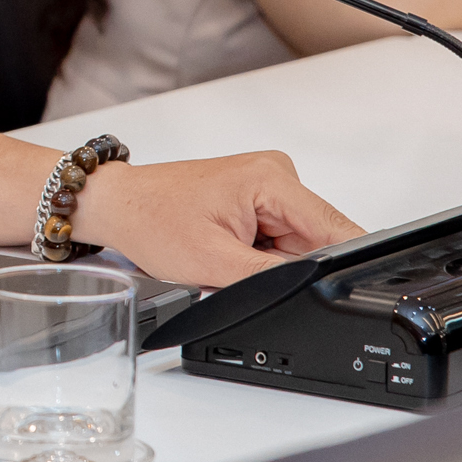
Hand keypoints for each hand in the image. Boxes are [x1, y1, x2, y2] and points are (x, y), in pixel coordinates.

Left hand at [65, 151, 363, 289]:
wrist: (120, 206)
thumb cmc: (151, 221)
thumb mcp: (214, 262)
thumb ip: (271, 275)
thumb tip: (310, 285)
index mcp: (272, 179)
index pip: (335, 227)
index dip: (341, 263)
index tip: (335, 288)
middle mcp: (275, 173)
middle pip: (316, 239)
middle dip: (287, 264)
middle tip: (240, 264)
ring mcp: (267, 183)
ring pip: (297, 242)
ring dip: (270, 258)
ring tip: (227, 251)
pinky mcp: (257, 196)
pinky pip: (278, 236)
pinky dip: (259, 250)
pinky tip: (228, 245)